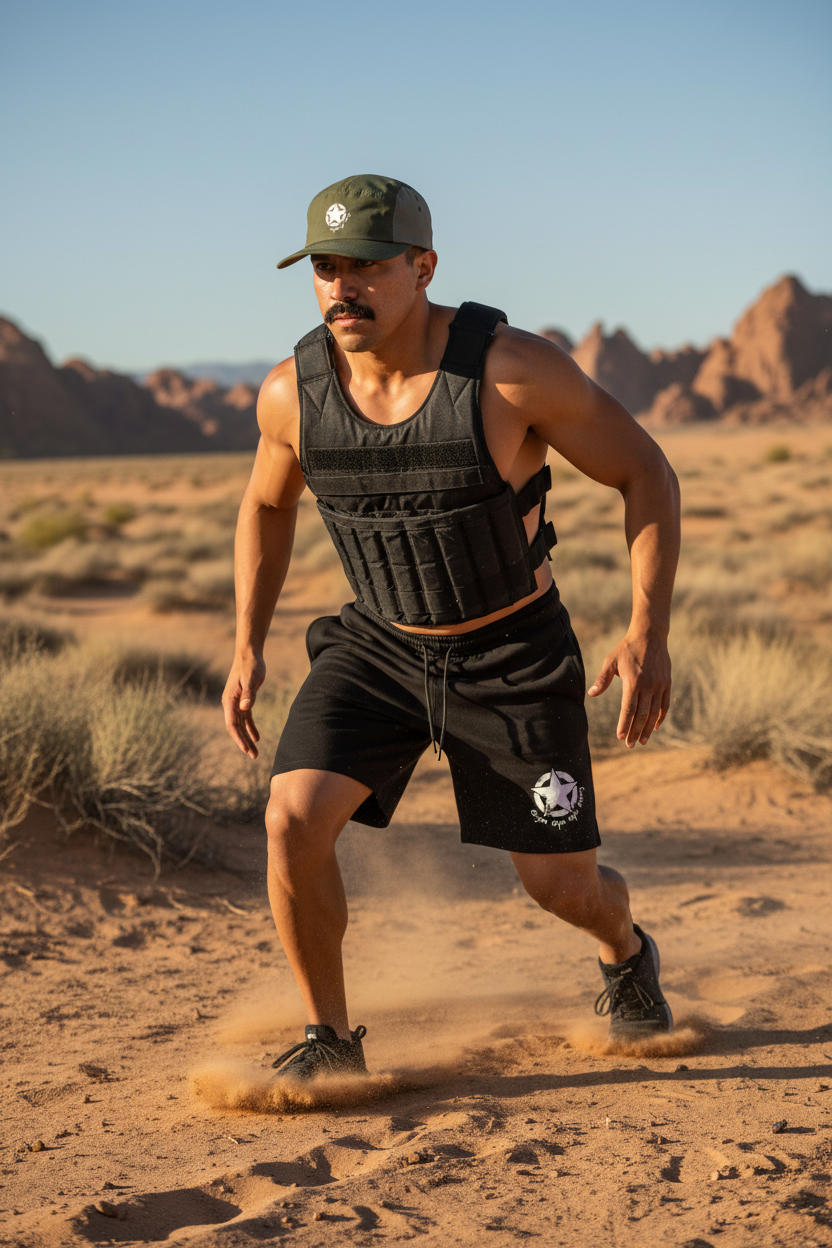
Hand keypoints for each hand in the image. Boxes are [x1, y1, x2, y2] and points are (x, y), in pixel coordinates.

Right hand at [222, 651, 266, 758]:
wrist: (249, 654)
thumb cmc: (250, 665)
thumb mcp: (250, 679)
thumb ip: (249, 694)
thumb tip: (245, 708)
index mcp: (230, 700)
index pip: (232, 724)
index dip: (238, 738)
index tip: (246, 749)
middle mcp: (231, 704)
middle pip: (236, 728)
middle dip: (244, 743)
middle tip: (253, 756)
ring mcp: (237, 703)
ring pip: (241, 725)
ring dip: (247, 738)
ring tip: (255, 753)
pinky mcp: (244, 700)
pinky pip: (246, 718)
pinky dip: (251, 728)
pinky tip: (257, 737)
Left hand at [587, 633, 670, 747]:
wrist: (650, 635)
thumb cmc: (626, 649)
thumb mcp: (610, 661)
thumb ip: (602, 679)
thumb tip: (592, 694)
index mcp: (633, 682)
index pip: (628, 709)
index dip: (624, 724)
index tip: (620, 737)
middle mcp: (648, 686)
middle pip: (642, 715)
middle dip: (635, 731)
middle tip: (630, 745)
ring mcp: (659, 685)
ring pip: (654, 713)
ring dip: (648, 729)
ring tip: (642, 741)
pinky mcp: (667, 683)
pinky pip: (664, 705)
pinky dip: (660, 717)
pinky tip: (654, 727)